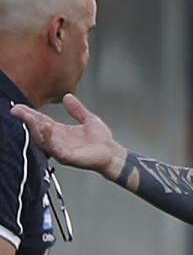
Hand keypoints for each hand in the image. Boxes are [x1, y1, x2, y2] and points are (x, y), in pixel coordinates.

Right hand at [10, 94, 126, 179]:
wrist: (112, 154)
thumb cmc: (101, 141)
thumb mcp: (88, 119)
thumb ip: (77, 109)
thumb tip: (68, 96)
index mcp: (61, 132)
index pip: (41, 121)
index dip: (30, 114)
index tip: (19, 106)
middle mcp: (58, 141)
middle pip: (38, 130)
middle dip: (28, 120)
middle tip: (18, 111)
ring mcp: (62, 150)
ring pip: (43, 140)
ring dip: (36, 129)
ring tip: (31, 118)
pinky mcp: (68, 157)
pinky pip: (56, 149)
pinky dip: (51, 140)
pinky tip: (48, 129)